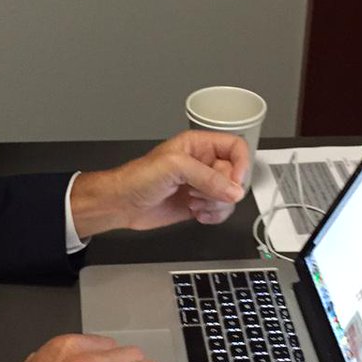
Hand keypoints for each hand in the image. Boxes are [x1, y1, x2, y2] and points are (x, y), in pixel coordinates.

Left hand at [69, 130, 248, 237]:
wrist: (121, 204)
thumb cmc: (136, 178)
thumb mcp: (173, 167)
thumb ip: (206, 176)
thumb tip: (233, 190)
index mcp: (198, 145)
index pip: (235, 147)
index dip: (241, 164)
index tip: (235, 181)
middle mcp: (202, 163)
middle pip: (235, 175)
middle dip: (223, 189)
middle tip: (202, 192)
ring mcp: (201, 185)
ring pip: (230, 196)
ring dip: (216, 204)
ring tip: (195, 202)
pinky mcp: (198, 204)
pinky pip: (221, 211)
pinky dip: (213, 216)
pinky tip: (196, 214)